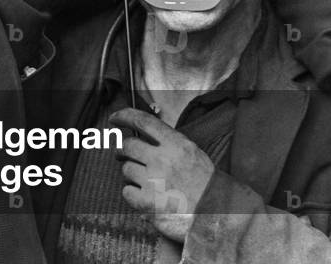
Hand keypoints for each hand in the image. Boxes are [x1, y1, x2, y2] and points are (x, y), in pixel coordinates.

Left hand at [110, 107, 214, 242]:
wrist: (217, 216)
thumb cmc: (204, 185)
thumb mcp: (192, 154)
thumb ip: (168, 142)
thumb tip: (140, 134)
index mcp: (177, 145)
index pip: (143, 121)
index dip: (124, 116)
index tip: (114, 118)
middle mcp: (163, 160)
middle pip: (128, 145)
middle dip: (124, 151)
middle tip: (127, 156)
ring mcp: (154, 181)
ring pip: (126, 169)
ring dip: (132, 174)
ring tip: (150, 182)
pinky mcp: (147, 202)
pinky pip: (126, 191)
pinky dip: (133, 193)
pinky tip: (147, 196)